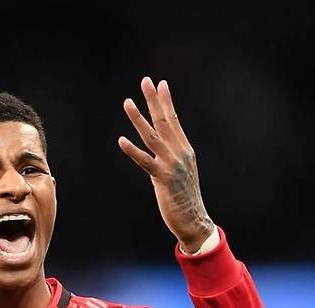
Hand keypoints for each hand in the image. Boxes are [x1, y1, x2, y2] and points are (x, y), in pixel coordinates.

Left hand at [118, 77, 213, 252]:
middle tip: (145, 80)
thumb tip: (163, 149)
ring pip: (152, 136)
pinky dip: (132, 150)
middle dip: (154, 100)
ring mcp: (171, 164)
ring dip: (139, 118)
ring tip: (127, 102)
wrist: (194, 220)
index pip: (174, 120)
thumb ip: (171, 158)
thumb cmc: (185, 199)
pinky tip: (121, 140)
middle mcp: (180, 152)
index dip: (165, 101)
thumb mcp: (180, 173)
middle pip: (164, 121)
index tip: (160, 83)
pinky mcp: (162, 179)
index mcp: (185, 149)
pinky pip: (144, 161)